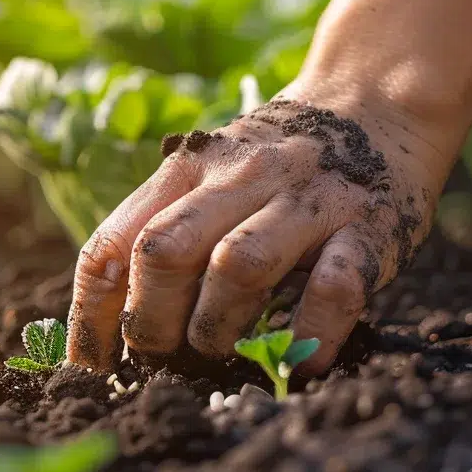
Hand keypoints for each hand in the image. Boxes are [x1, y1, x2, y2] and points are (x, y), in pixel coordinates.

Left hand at [66, 92, 451, 374]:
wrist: (379, 105)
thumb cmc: (277, 166)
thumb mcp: (210, 176)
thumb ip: (165, 229)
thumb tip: (115, 329)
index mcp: (189, 168)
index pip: (114, 243)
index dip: (92, 315)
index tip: (94, 366)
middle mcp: (242, 175)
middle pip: (164, 252)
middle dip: (150, 322)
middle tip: (165, 354)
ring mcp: (307, 200)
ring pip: (238, 266)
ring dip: (219, 327)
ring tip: (223, 352)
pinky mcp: (368, 227)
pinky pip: (332, 289)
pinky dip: (312, 334)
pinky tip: (303, 358)